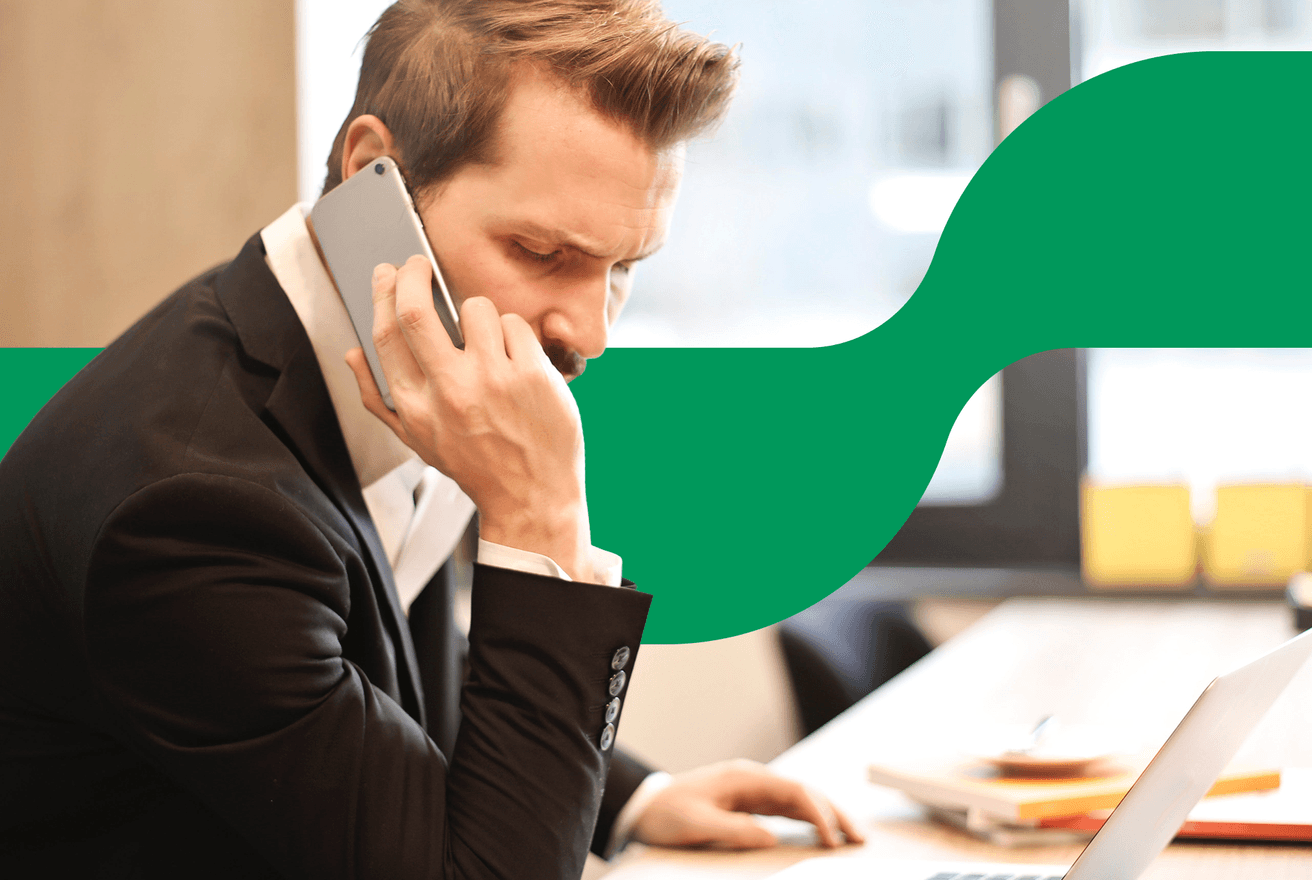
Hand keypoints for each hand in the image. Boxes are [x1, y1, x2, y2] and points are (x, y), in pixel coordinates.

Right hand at [346, 256, 590, 578]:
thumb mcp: (416, 440)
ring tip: (485, 339)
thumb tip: (352, 353)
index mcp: (415, 406)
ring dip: (478, 313)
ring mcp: (493, 380)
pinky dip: (513, 333)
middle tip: (419, 263)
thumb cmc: (475, 465)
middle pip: (415, 310)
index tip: (388, 273)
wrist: (531, 496)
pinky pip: (515, 324)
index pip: (386, 334)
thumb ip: (378, 397)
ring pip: (475, 308)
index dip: (383, 293)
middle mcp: (449, 391)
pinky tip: (515, 357)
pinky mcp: (531, 374)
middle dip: (413, 274)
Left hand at [632, 760, 864, 849]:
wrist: (644, 807)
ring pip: (799, 800)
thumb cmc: (666, 813)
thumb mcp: (697, 824)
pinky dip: (808, 820)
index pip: (794, 791)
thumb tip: (772, 838)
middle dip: (834, 813)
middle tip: (860, 838)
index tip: (832, 839)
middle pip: (804, 792)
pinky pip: (786, 810)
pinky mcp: (749, 803)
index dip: (818, 814)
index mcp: (744, 778)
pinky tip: (822, 834)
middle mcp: (753, 780)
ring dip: (826, 817)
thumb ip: (735, 830)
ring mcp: (752, 790)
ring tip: (850, 838)